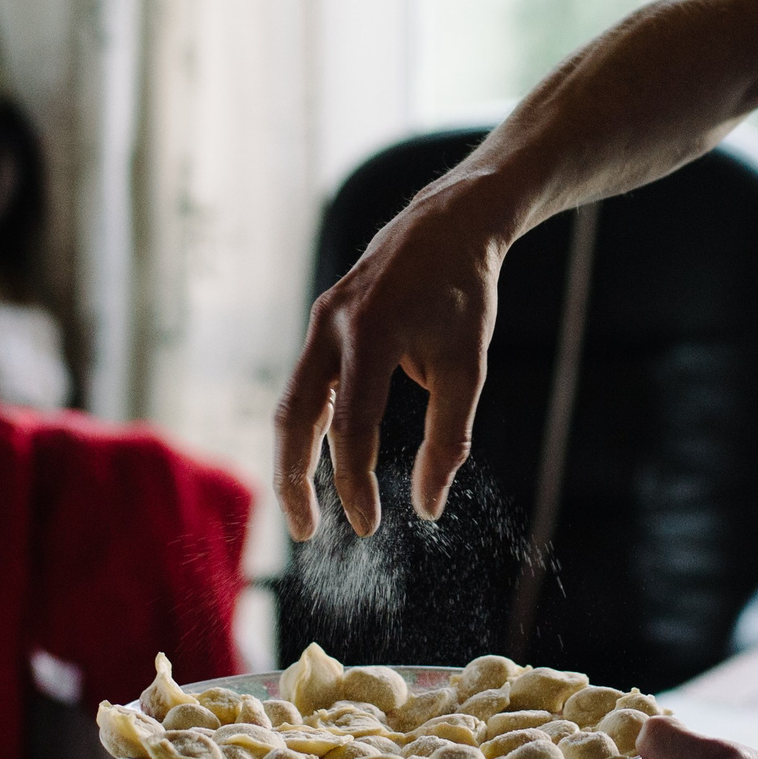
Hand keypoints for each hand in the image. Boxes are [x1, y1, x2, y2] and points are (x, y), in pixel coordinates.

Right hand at [273, 173, 512, 537]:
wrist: (448, 222)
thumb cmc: (463, 294)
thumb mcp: (467, 366)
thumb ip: (449, 439)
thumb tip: (428, 510)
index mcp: (371, 332)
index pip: (352, 427)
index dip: (356, 484)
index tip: (370, 527)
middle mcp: (332, 324)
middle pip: (294, 417)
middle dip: (294, 480)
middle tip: (306, 536)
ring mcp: (320, 320)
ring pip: (290, 402)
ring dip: (292, 458)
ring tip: (304, 510)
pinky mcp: (321, 322)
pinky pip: (304, 383)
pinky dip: (307, 426)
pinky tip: (319, 460)